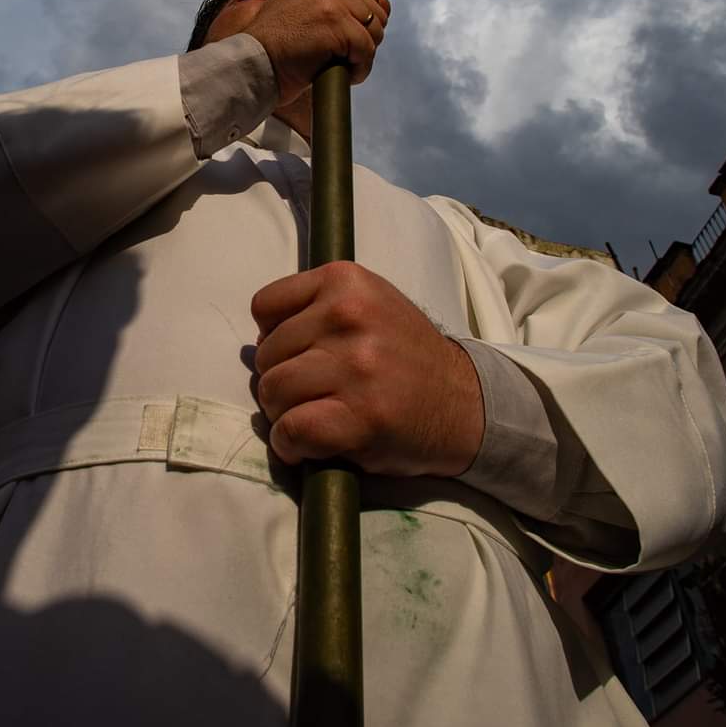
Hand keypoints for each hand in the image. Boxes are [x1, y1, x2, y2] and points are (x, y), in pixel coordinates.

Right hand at [244, 0, 390, 106]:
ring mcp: (332, 1)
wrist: (253, 63)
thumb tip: (386, 6)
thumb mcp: (303, 5)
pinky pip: (367, 51)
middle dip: (365, 36)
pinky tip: (343, 74)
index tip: (352, 29)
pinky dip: (360, 69)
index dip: (368, 9)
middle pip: (377, 9)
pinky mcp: (337, 26)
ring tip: (340, 64)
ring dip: (363, 54)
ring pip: (376, 30)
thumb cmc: (275, 43)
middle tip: (342, 53)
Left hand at [252, 262, 484, 477]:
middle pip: (264, 355)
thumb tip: (260, 340)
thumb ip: (318, 306)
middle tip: (314, 392)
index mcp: (347, 281)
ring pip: (272, 392)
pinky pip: (290, 431)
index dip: (274, 335)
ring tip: (316, 415)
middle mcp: (349, 316)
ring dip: (284, 413)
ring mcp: (354, 367)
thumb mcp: (369, 303)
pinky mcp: (358, 417)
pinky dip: (291, 445)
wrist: (465, 404)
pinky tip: (311, 446)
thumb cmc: (407, 355)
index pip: (264, 306)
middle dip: (281, 378)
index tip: (300, 353)